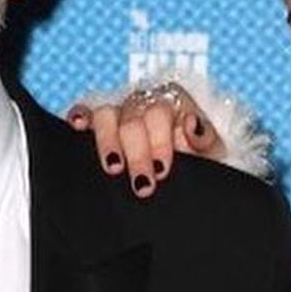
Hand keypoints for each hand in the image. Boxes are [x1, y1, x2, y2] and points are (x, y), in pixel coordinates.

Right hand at [65, 81, 223, 196]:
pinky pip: (85, 112)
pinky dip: (79, 116)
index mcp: (173, 105)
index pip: (161, 114)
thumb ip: (207, 138)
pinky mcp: (98, 125)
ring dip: (108, 142)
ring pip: (107, 116)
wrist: (189, 178)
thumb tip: (190, 124)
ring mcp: (120, 114)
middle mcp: (144, 105)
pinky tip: (78, 127)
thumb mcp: (212, 153)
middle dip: (137, 155)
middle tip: (143, 185)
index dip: (160, 142)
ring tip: (113, 167)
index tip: (162, 170)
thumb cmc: (200, 161)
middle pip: (133, 120)